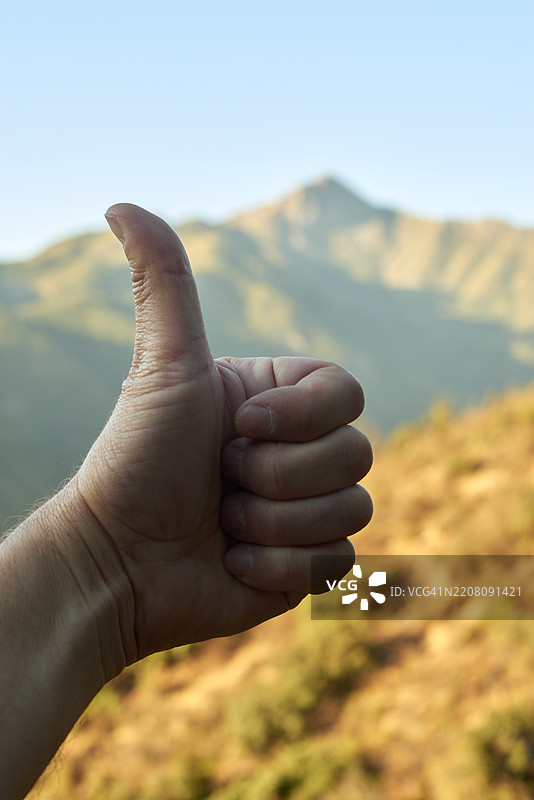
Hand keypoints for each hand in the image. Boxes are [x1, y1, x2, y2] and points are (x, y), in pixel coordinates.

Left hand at [71, 203, 372, 665]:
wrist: (118, 561)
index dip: (302, 416)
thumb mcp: (162, 365)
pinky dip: (278, 566)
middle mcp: (299, 451)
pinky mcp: (307, 563)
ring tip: (222, 522)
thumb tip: (121, 204)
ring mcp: (308, 509)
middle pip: (358, 453)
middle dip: (278, 475)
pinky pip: (337, 562)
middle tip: (220, 480)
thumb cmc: (136, 458)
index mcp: (279, 401)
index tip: (238, 425)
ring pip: (353, 509)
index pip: (348, 392)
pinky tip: (233, 561)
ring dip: (274, 522)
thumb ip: (165, 283)